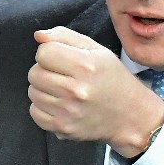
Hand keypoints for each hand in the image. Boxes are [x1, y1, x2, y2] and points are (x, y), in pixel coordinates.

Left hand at [28, 26, 163, 156]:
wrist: (130, 116)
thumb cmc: (113, 79)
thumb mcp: (97, 50)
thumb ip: (65, 37)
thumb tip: (38, 36)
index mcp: (86, 66)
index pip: (44, 53)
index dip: (49, 52)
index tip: (60, 58)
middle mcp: (76, 90)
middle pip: (34, 73)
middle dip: (44, 70)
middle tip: (62, 75)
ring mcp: (69, 112)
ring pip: (32, 93)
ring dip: (43, 89)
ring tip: (62, 90)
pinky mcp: (63, 128)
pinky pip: (34, 112)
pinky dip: (42, 107)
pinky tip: (59, 104)